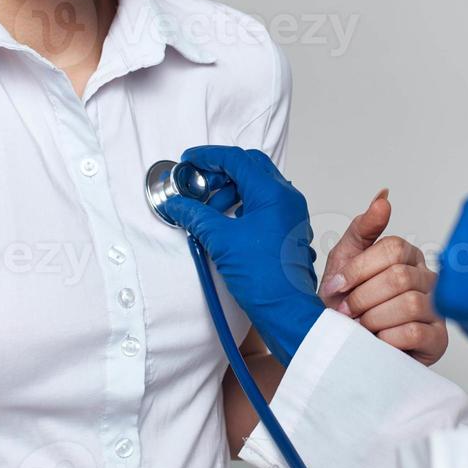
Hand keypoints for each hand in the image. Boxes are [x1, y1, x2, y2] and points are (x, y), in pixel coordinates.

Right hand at [157, 146, 324, 365]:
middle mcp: (286, 197)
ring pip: (257, 186)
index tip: (189, 161)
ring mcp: (290, 213)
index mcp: (273, 193)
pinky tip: (225, 224)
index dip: (208, 157)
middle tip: (197, 185)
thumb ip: (196, 215)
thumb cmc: (264, 278)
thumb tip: (178, 203)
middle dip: (219, 173)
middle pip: (249, 168)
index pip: (236, 159)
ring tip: (209, 211)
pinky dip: (242, 206)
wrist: (286, 310)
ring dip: (230, 191)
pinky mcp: (288, 228)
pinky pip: (264, 204)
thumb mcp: (221, 241)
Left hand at [319, 189, 448, 365]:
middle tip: (347, 312)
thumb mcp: (345, 261)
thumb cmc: (346, 304)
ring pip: (409, 304)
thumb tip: (384, 197)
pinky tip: (378, 341)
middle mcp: (427, 279)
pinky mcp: (438, 339)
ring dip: (373, 319)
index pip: (392, 249)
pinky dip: (387, 337)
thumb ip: (363, 229)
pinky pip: (414, 332)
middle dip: (363, 298)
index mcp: (408, 256)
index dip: (358, 270)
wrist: (344, 348)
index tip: (337, 288)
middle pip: (399, 277)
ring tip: (362, 327)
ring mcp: (437, 309)